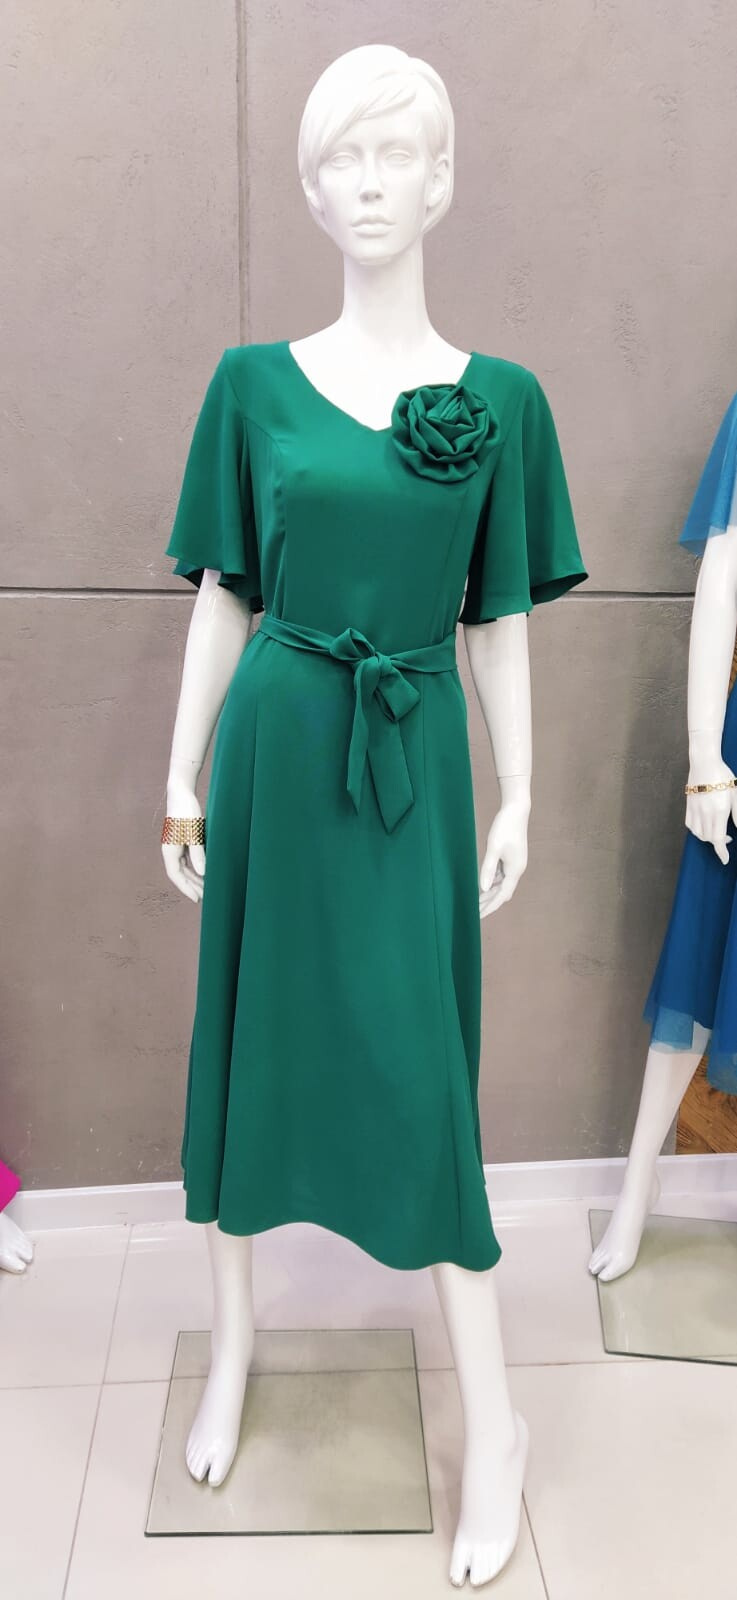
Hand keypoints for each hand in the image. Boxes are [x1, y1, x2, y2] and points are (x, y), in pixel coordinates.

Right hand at [161, 786, 205, 902]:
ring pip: (183, 867)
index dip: (186, 888)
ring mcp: (174, 845)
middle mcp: (170, 850)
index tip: (197, 899)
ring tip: (206, 887)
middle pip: (180, 874)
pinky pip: (186, 859)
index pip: (176, 875)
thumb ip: (198, 854)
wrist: (181, 792)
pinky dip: (194, 867)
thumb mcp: (194, 833)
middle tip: (205, 897)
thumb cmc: (187, 811)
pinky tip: (204, 871)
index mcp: (169, 850)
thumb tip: (203, 873)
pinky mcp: (180, 840)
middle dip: (191, 886)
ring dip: (193, 878)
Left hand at [479, 798, 529, 917]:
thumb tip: (482, 888)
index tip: (478, 916)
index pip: (501, 896)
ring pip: (502, 885)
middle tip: (474, 912)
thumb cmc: (505, 827)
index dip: (490, 907)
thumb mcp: (493, 848)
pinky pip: (501, 876)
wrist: (516, 810)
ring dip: (490, 894)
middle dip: (489, 903)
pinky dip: (492, 883)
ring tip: (476, 902)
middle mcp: (517, 870)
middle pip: (503, 893)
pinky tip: (483, 885)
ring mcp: (515, 864)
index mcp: (515, 870)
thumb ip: (488, 869)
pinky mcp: (511, 858)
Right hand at [685, 760, 736, 864]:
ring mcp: (695, 810)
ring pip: (698, 833)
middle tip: (728, 838)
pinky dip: (697, 830)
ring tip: (716, 831)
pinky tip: (704, 825)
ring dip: (707, 837)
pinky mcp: (688, 805)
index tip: (725, 860)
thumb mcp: (736, 794)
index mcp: (719, 811)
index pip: (719, 839)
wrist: (704, 762)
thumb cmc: (723, 775)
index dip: (722, 852)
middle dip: (718, 844)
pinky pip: (690, 825)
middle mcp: (705, 813)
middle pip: (709, 838)